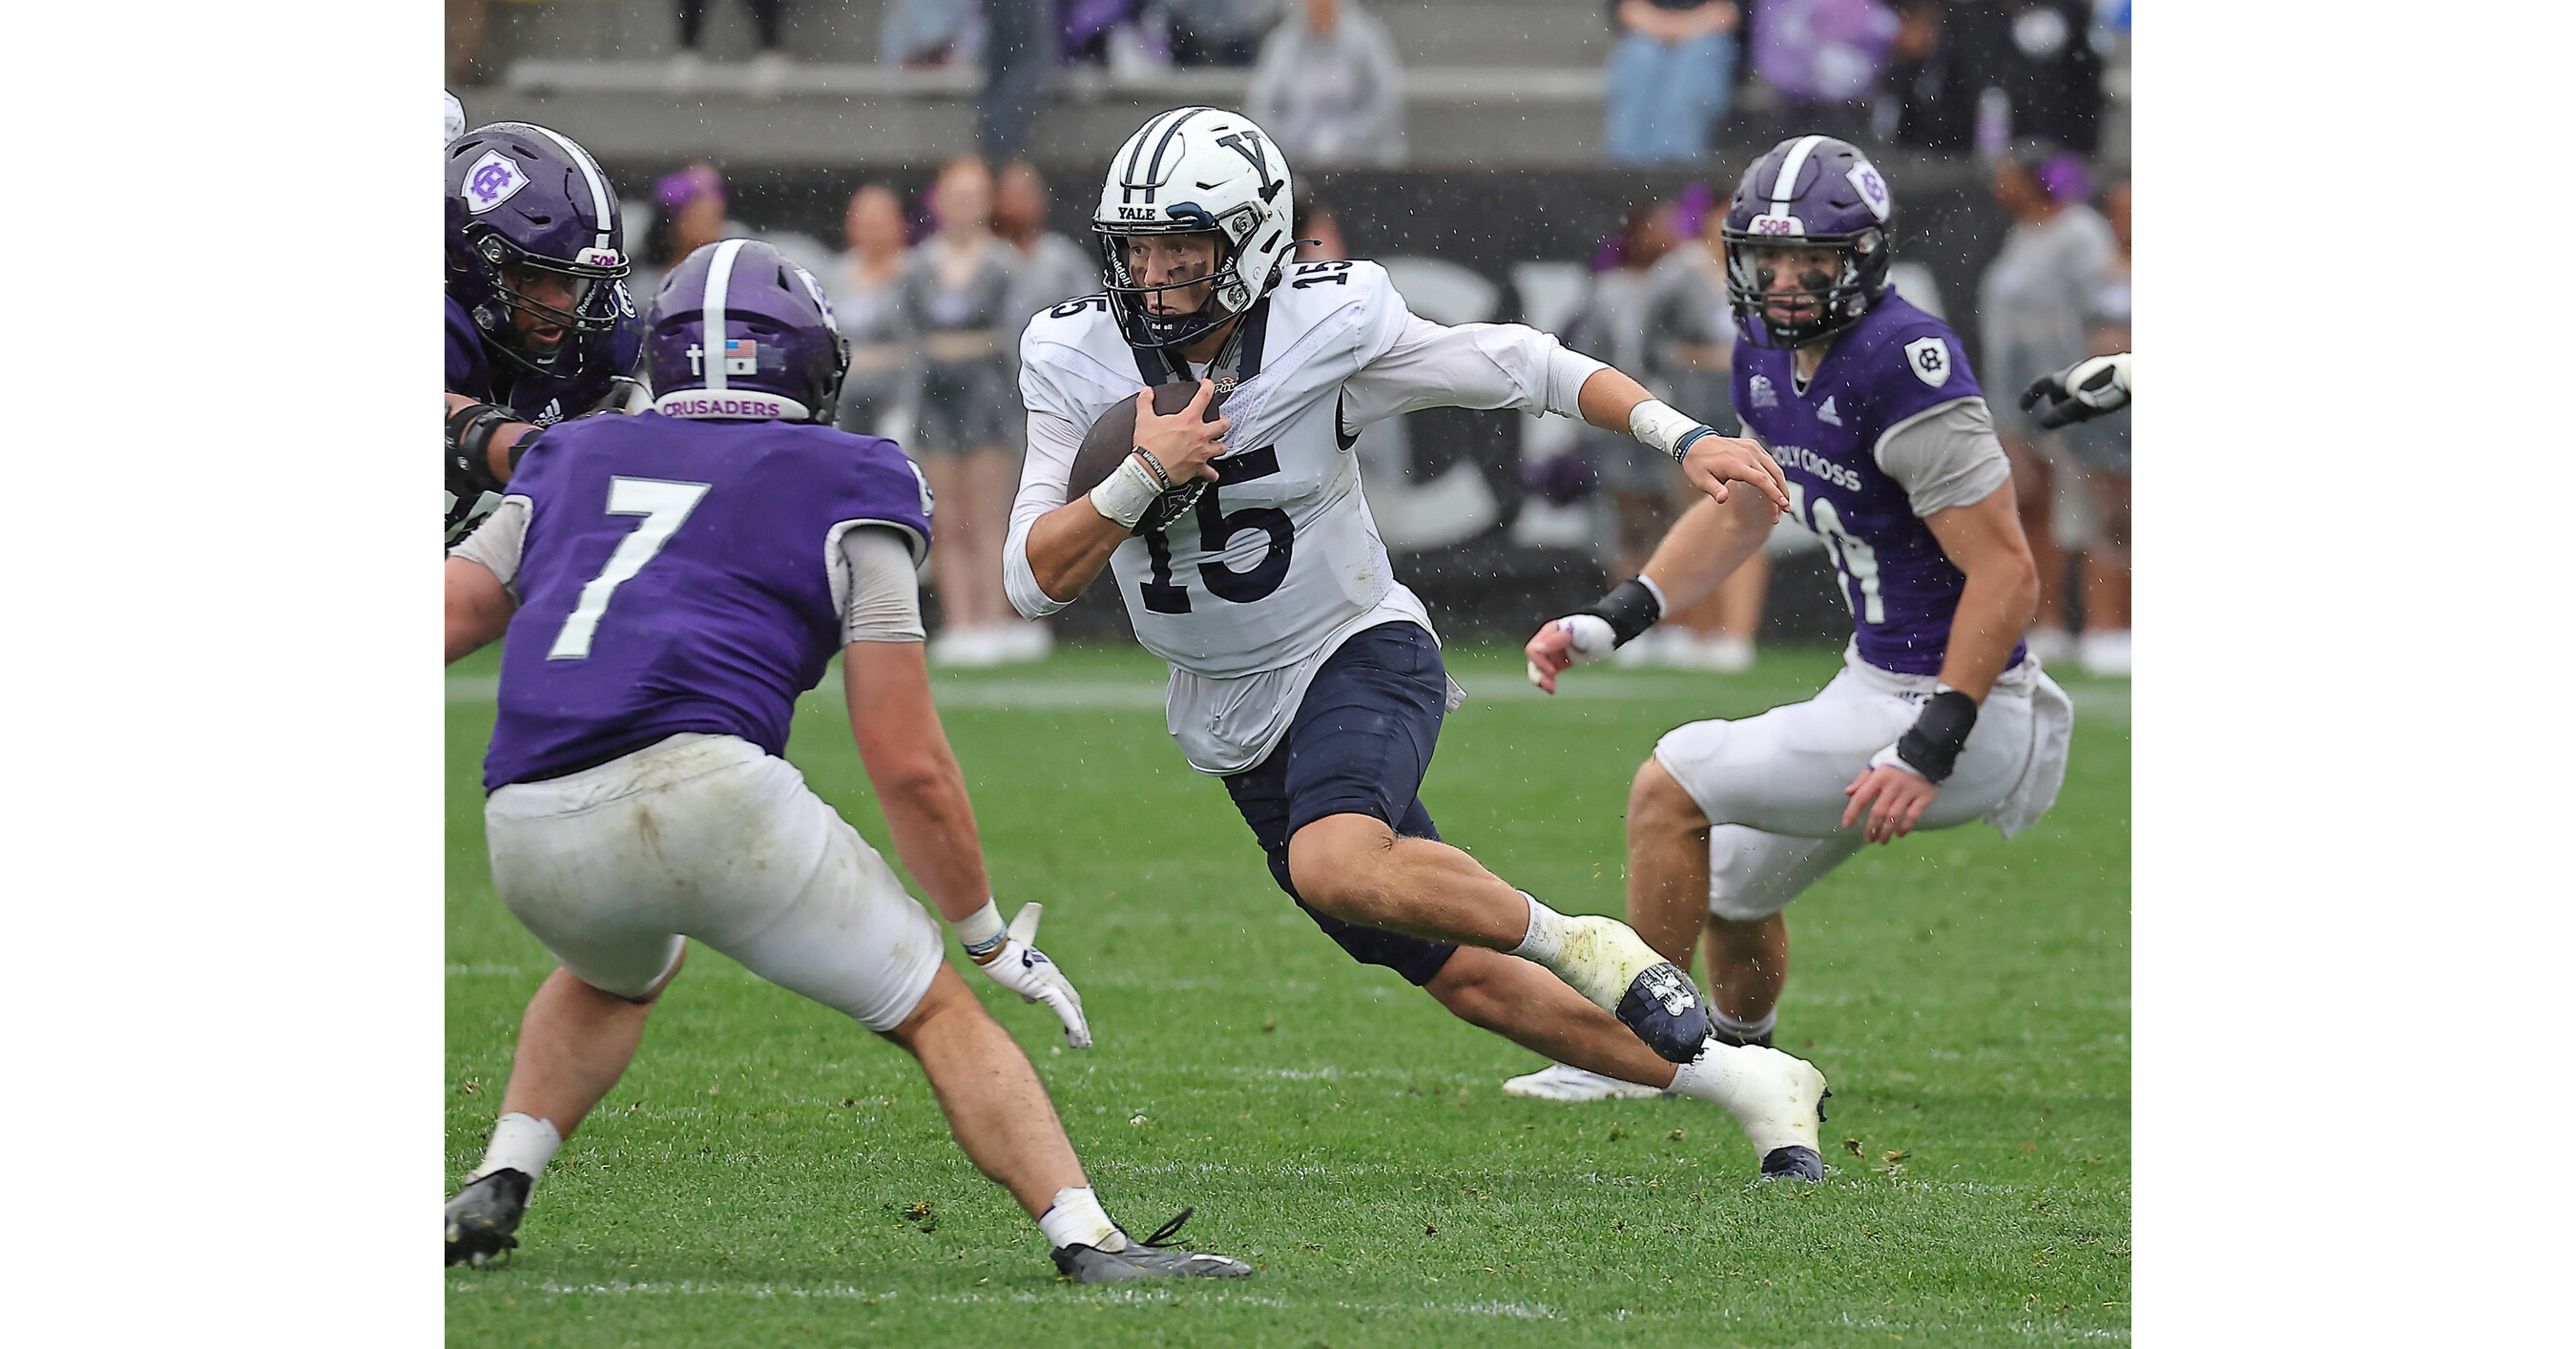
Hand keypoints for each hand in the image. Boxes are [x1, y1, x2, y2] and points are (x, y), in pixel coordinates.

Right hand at [969, 903, 1091, 1047]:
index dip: (1072, 1013)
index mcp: (1049, 974)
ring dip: (1080, 1028)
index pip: (1066, 997)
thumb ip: (1026, 990)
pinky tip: (1079, 1035)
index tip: (1075, 1030)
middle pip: (1073, 1002)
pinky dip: (1073, 1022)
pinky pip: (1064, 1008)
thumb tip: (1032, 1001)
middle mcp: (1054, 976)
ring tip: (1084, 1045)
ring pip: (1072, 1007)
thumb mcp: (1017, 979)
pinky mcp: (1046, 986)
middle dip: (1080, 1023)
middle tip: (1086, 1042)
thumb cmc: (1001, 960)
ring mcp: (1052, 980)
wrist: (994, 949)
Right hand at [1133, 380, 1228, 485]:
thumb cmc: (1149, 447)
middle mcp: (1200, 435)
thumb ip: (1145, 403)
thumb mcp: (1144, 419)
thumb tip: (1147, 392)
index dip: (1208, 386)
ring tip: (1216, 444)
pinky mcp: (1198, 468)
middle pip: (1223, 424)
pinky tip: (1211, 473)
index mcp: (1188, 420)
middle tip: (1219, 420)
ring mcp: (1202, 452)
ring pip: (1222, 448)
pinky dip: (1211, 473)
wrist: (1149, 470)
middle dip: (1223, 421)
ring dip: (1220, 445)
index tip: (1207, 384)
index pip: (1204, 396)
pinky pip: (1211, 473)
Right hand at [1523, 614, 1616, 693]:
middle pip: (1532, 660)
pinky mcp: (1557, 661)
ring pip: (1536, 668)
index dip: (1540, 662)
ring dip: (1542, 680)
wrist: (1607, 634)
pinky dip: (1547, 682)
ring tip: (1552, 690)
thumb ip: (1558, 639)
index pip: (1534, 649)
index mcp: (1550, 631)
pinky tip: (1553, 689)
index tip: (1553, 671)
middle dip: (1538, 674)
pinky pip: (1545, 673)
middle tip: (1551, 687)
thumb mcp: (1581, 633)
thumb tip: (1537, 648)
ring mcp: (1551, 651)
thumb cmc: (1596, 630)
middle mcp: (1547, 641)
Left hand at [1680, 434, 1791, 512]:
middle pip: (1772, 475)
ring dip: (1781, 484)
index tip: (1782, 504)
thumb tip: (1723, 498)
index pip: (1761, 479)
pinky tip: (1776, 485)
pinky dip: (1775, 473)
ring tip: (1783, 500)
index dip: (1774, 493)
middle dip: (1781, 493)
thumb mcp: (1700, 479)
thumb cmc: (1698, 463)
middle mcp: (1747, 454)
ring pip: (1774, 467)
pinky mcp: (1753, 445)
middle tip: (1784, 509)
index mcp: (1735, 463)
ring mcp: (1751, 448)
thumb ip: (1714, 489)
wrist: (1695, 442)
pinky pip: (1769, 460)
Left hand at [1841, 764, 1940, 844]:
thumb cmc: (1897, 760)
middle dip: (1871, 829)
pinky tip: (1899, 834)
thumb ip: (1863, 779)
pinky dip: (1905, 827)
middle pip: (1878, 812)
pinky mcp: (1924, 797)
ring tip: (1882, 841)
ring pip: (1894, 817)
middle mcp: (1893, 786)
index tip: (1847, 825)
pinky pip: (1913, 816)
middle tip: (1868, 839)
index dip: (1852, 812)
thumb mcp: (1877, 764)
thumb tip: (1848, 792)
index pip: (1862, 797)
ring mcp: (1909, 792)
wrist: (1925, 753)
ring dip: (1886, 831)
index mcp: (1879, 777)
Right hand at [2018, 353, 2130, 429]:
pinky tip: (2101, 406)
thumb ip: (2062, 415)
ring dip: (2075, 403)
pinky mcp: (2103, 370)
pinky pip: (2087, 385)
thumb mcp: (2082, 406)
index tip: (2022, 407)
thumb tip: (2043, 424)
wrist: (2134, 374)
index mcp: (2065, 377)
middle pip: (2058, 391)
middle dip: (2060, 406)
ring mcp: (2089, 368)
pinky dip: (2086, 398)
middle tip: (2072, 421)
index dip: (2029, 396)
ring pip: (2074, 389)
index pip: (2040, 385)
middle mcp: (2074, 369)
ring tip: (2089, 416)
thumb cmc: (2107, 390)